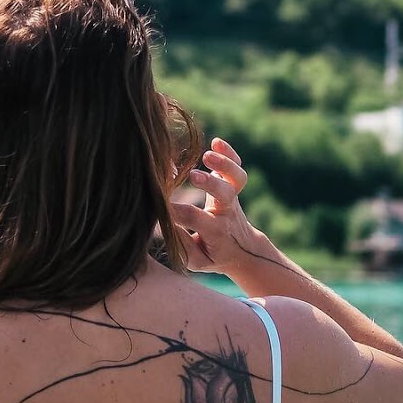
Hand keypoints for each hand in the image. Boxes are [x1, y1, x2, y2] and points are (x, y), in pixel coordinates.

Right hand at [170, 137, 257, 276]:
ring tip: (206, 155)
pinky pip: (237, 167)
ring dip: (223, 164)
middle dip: (210, 183)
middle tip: (193, 176)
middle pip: (224, 194)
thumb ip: (181, 244)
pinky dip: (229, 153)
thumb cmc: (213, 255)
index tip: (159, 204)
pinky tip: (216, 142)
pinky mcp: (234, 186)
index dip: (176, 210)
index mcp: (215, 231)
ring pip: (237, 178)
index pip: (194, 218)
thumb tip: (164, 222)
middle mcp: (226, 211)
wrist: (244, 250)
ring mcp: (232, 197)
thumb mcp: (196, 260)